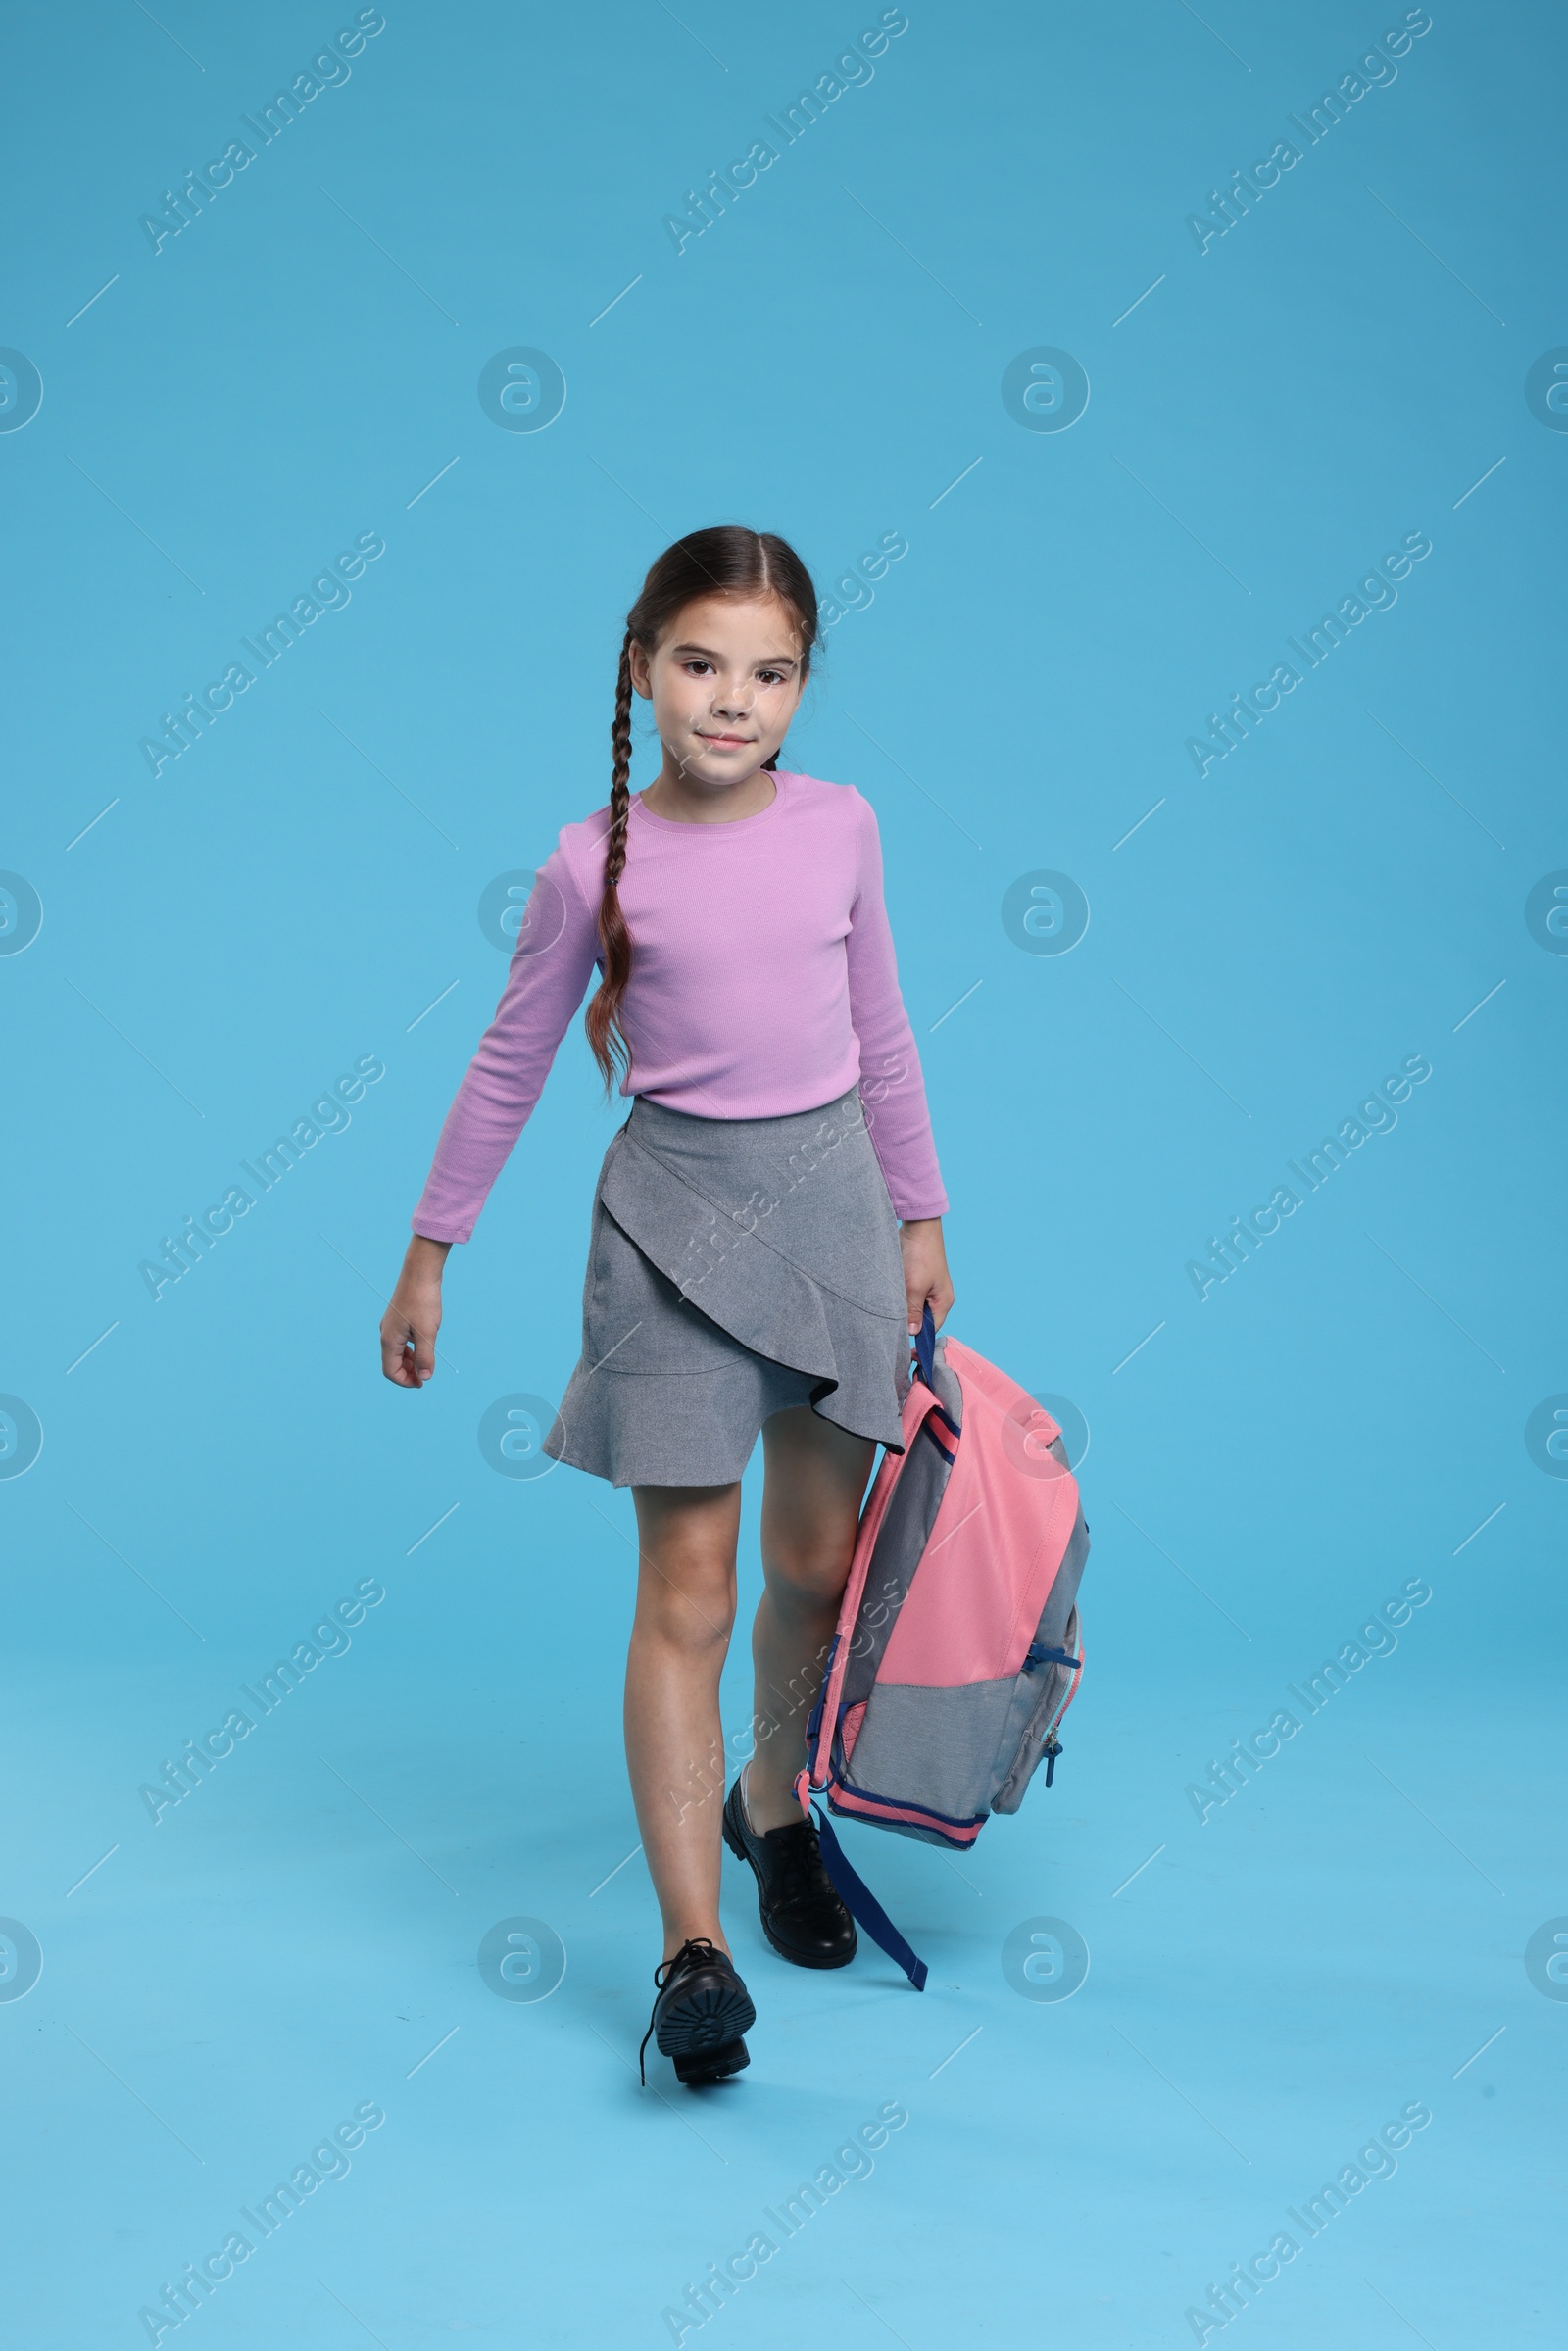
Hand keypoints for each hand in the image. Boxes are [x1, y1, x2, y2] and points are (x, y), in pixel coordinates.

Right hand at [380, 1234, 451, 1386]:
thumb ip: (425, 1356)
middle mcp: (386, 1333)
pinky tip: (425, 1343)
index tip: (423, 1382)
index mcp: (389, 1339)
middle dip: (408, 1372)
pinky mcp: (399, 1318)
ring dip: (410, 1361)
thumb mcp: (427, 1332)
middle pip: (392, 1363)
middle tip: (426, 1375)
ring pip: (397, 1352)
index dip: (406, 1381)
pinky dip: (411, 1348)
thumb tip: (425, 1377)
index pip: (391, 1371)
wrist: (420, 1272)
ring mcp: (391, 1325)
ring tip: (427, 1361)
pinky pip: (402, 1340)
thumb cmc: (423, 1301)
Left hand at [899, 1217, 953, 1338]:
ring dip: (900, 1309)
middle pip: (920, 1320)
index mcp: (943, 1302)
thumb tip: (912, 1333)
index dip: (917, 1337)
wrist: (917, 1227)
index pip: (931, 1329)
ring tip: (887, 1311)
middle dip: (906, 1322)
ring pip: (911, 1308)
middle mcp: (937, 1297)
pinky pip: (907, 1296)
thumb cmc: (921, 1255)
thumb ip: (913, 1311)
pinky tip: (888, 1298)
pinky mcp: (915, 1280)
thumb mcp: (915, 1287)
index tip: (900, 1342)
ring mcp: (926, 1288)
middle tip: (889, 1326)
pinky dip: (898, 1298)